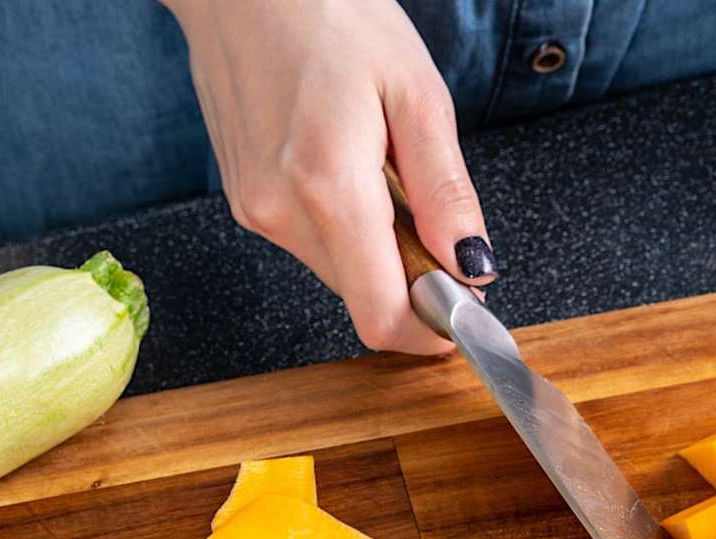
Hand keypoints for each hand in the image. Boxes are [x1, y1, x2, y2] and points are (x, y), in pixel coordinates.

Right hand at [163, 0, 494, 353]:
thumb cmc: (331, 14)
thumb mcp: (417, 94)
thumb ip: (446, 192)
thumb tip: (473, 266)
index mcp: (327, 186)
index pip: (381, 315)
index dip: (430, 331)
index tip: (467, 312)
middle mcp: (279, 210)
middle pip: (363, 298)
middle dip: (411, 280)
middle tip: (435, 220)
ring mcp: (253, 208)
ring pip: (338, 271)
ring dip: (377, 249)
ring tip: (384, 171)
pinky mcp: (242, 199)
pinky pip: (311, 240)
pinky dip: (345, 225)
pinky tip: (349, 164)